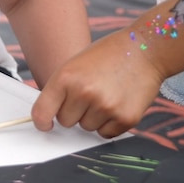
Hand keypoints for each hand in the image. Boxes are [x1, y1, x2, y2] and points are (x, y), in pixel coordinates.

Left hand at [31, 30, 163, 138]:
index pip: (42, 112)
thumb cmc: (106, 55)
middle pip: (65, 121)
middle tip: (86, 95)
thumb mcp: (74, 64)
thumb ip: (61, 89)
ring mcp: (105, 107)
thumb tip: (49, 114)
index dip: (41, 121)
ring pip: (86, 127)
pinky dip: (109, 124)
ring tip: (104, 95)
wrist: (142, 50)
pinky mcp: (125, 118)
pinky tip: (116, 103)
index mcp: (65, 77)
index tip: (44, 124)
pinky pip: (106, 133)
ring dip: (92, 117)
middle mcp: (84, 93)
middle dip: (72, 112)